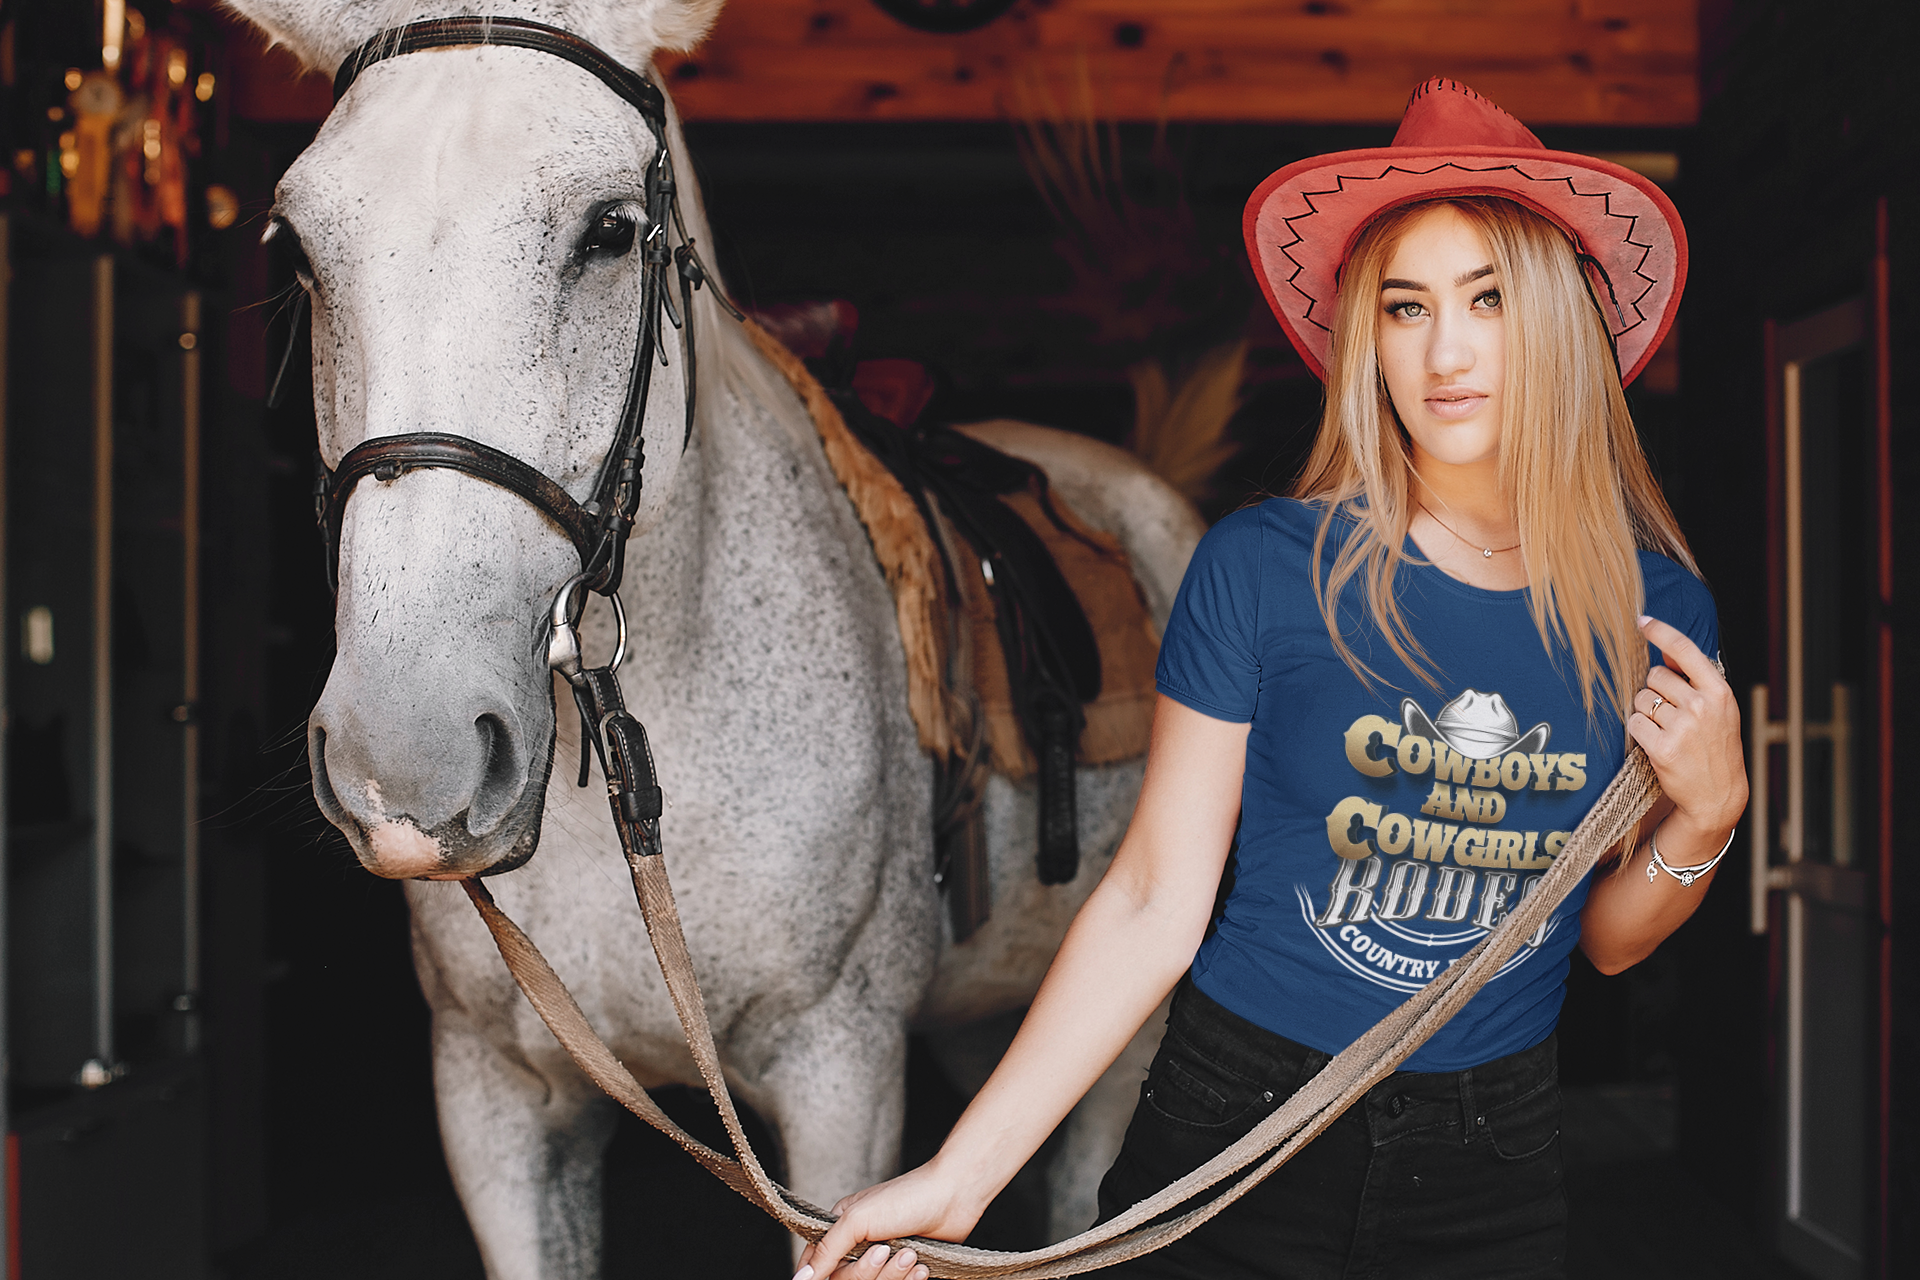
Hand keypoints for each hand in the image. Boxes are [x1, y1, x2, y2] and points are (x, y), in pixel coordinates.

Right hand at [794, 1161, 981, 1279]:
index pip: (818, 1262)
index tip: (837, 1275)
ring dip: (893, 1275)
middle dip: (870, 1272)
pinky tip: (920, 1266)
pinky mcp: (905, 1266)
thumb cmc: (907, 1197)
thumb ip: (828, 1249)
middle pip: (847, 1279)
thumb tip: (801, 1278)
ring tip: (911, 1255)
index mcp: (842, 1226)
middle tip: (886, 1251)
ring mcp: (883, 1255)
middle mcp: (859, 1242)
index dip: (820, 1274)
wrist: (955, 1196)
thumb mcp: (859, 1220)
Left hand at [1629, 616, 1747, 838]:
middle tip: (1670, 715)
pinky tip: (1655, 743)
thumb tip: (1664, 650)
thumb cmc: (1714, 748)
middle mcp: (1703, 706)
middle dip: (1654, 692)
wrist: (1717, 795)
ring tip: (1665, 731)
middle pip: (1654, 677)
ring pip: (1641, 700)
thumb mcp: (1718, 710)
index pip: (1686, 651)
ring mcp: (1683, 727)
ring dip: (1645, 713)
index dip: (1661, 632)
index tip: (1642, 620)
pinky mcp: (1663, 747)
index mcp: (1719, 692)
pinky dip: (1638, 731)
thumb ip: (1694, 681)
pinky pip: (1633, 723)